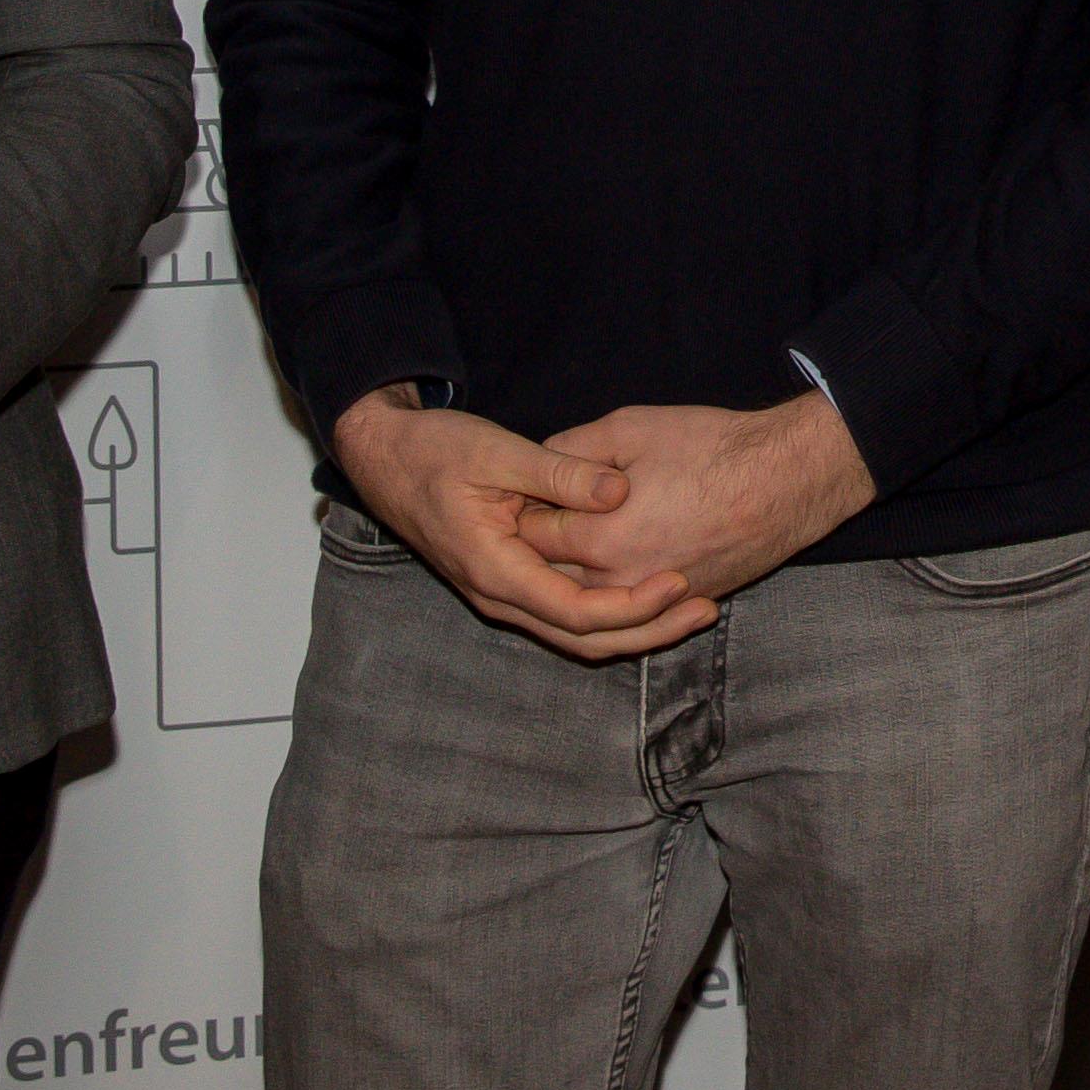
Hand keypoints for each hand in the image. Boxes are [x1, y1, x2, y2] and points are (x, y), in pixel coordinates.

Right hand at [329, 387, 714, 661]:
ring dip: (635, 628)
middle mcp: (499, 595)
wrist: (385, 459)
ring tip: (693, 608)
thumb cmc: (435, 450)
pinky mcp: (512, 583)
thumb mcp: (497, 452)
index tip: (680, 581)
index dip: (633, 605)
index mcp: (494, 569)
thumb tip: (618, 492)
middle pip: (584, 639)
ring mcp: (504, 595)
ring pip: (577, 634)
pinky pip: (567, 615)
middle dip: (649, 631)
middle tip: (705, 608)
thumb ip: (558, 474)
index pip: (576, 612)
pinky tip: (651, 595)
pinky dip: (612, 613)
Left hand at [515, 393, 875, 615]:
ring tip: (580, 538)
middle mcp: (621, 583)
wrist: (789, 479)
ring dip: (577, 573)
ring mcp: (655, 599)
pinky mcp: (687, 601)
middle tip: (544, 513)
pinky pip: (638, 606)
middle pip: (554, 577)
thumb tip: (537, 462)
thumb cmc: (712, 447)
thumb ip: (571, 450)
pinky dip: (620, 588)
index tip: (521, 491)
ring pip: (594, 600)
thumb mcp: (630, 428)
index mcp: (598, 541)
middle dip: (542, 548)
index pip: (531, 538)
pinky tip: (619, 558)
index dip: (521, 510)